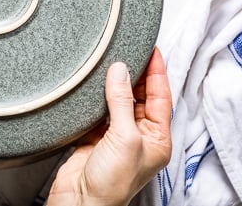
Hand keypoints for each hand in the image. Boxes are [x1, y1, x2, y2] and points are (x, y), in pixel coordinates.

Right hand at [48, 48, 171, 205]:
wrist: (80, 203)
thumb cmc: (111, 184)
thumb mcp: (124, 138)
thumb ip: (121, 102)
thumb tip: (120, 71)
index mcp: (157, 140)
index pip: (161, 98)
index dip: (157, 73)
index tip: (153, 50)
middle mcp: (139, 137)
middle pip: (140, 97)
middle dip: (136, 75)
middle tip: (130, 51)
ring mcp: (116, 137)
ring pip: (118, 102)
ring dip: (114, 84)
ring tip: (111, 62)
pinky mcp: (94, 138)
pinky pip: (98, 111)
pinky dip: (95, 97)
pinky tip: (93, 84)